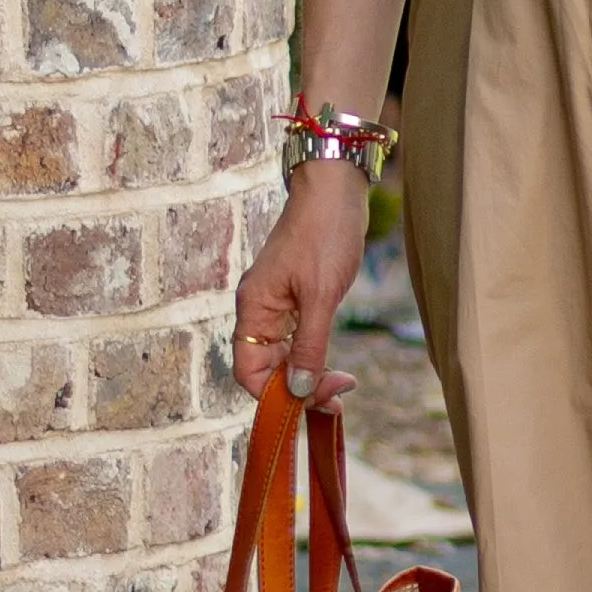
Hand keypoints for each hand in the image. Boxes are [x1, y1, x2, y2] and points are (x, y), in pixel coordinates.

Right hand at [231, 166, 370, 407]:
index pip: (249, 371)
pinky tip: (334, 367)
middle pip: (268, 369)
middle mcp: (259, 311)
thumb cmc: (325, 234)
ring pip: (284, 357)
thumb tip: (299, 391)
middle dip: (299, 388)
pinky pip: (297, 341)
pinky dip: (314, 356)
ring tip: (342, 387)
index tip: (314, 402)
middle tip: (339, 398)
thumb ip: (309, 345)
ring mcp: (277, 306)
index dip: (276, 395)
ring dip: (309, 375)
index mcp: (254, 309)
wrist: (335, 189)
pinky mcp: (297, 299)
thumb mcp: (321, 295)